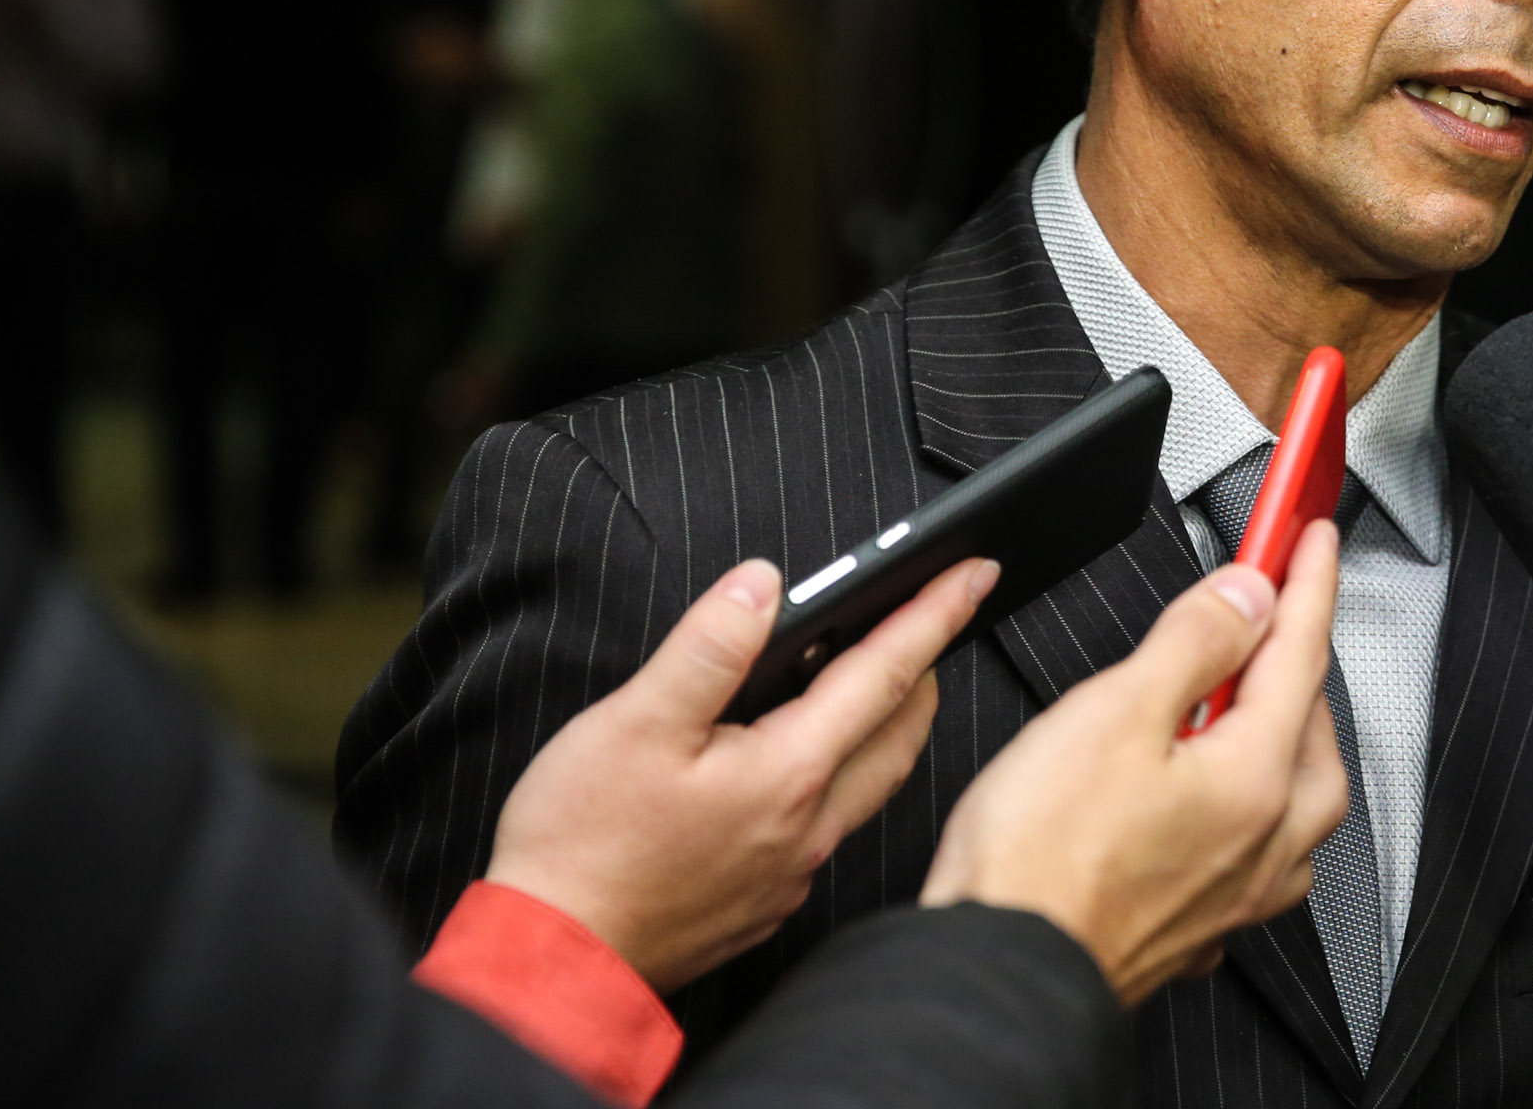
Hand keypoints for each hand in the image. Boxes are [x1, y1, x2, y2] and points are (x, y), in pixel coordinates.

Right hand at [486, 553, 994, 992]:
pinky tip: (804, 764)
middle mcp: (809, 826)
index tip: (979, 570)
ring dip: (886, 725)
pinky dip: (840, 777)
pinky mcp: (765, 901)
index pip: (888, 672)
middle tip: (934, 617)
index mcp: (790, 772)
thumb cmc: (582, 847)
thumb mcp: (635, 722)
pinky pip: (830, 827)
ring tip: (875, 680)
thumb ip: (710, 647)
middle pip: (899, 733)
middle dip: (926, 668)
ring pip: (869, 784)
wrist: (553, 964)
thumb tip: (765, 584)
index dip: (934, 612)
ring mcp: (791, 871)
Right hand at [923, 518, 1348, 1005]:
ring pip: (1297, 802)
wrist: (1003, 973)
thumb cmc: (1039, 861)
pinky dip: (1248, 812)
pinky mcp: (1197, 927)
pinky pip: (1257, 857)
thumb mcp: (1114, 711)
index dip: (1304, 581)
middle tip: (1269, 616)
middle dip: (1299, 664)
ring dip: (1281, 741)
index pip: (1299, 652)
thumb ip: (1193, 643)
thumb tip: (1248, 596)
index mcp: (1255, 779)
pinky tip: (1210, 804)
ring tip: (1240, 704)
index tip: (1309, 535)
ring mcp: (1235, 895)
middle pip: (1311, 731)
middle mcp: (1263, 844)